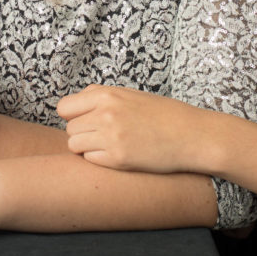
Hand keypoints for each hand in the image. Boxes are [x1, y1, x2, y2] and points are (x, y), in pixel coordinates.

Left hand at [57, 85, 204, 173]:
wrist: (192, 135)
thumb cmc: (163, 114)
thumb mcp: (131, 95)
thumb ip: (102, 97)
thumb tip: (75, 103)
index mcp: (107, 94)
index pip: (64, 107)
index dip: (73, 116)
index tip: (85, 121)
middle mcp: (105, 114)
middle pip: (69, 128)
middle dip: (82, 133)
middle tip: (102, 136)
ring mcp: (111, 137)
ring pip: (75, 146)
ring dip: (87, 148)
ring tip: (108, 146)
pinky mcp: (118, 159)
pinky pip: (90, 160)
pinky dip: (99, 160)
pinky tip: (118, 155)